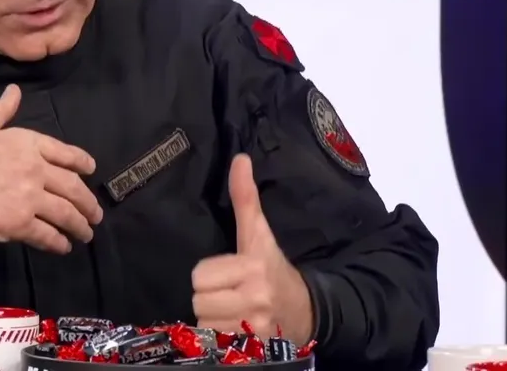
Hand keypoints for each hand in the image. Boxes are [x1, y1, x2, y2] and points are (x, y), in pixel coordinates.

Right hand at [0, 84, 103, 253]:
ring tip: (85, 234)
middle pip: (72, 187)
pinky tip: (63, 246)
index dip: (82, 163)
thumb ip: (0, 110)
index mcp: (25, 142)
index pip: (64, 153)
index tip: (91, 171)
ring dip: (79, 225)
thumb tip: (15, 91)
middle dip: (87, 203)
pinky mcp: (17, 223)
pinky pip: (46, 235)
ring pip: (65, 213)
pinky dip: (58, 242)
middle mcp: (33, 168)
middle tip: (95, 214)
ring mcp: (27, 197)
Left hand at [191, 154, 313, 342]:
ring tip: (232, 310)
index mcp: (253, 266)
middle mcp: (254, 297)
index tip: (226, 274)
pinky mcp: (253, 346)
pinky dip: (220, 336)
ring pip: (204, 322)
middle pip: (199, 300)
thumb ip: (245, 198)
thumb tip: (240, 159)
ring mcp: (254, 325)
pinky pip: (214, 341)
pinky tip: (235, 327)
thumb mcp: (260, 233)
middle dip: (209, 297)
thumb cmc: (275, 268)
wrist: (308, 311)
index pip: (200, 276)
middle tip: (228, 293)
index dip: (209, 275)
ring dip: (214, 318)